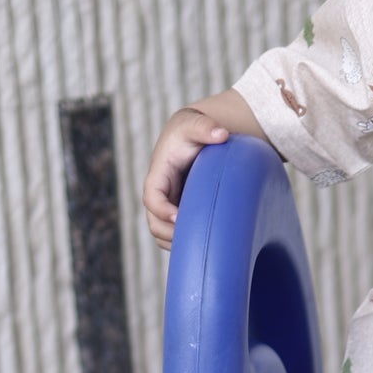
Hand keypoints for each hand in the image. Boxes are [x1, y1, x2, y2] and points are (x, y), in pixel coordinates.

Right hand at [142, 99, 239, 245]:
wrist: (196, 138)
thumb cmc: (193, 132)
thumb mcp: (195, 126)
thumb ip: (205, 127)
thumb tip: (221, 134)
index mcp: (159, 174)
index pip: (152, 197)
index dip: (162, 210)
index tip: (179, 217)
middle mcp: (159, 193)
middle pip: (154, 222)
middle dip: (170, 233)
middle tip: (196, 239)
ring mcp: (167, 205)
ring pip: (162, 233)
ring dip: (176, 243)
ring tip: (201, 246)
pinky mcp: (178, 212)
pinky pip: (173, 235)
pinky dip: (183, 243)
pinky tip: (204, 244)